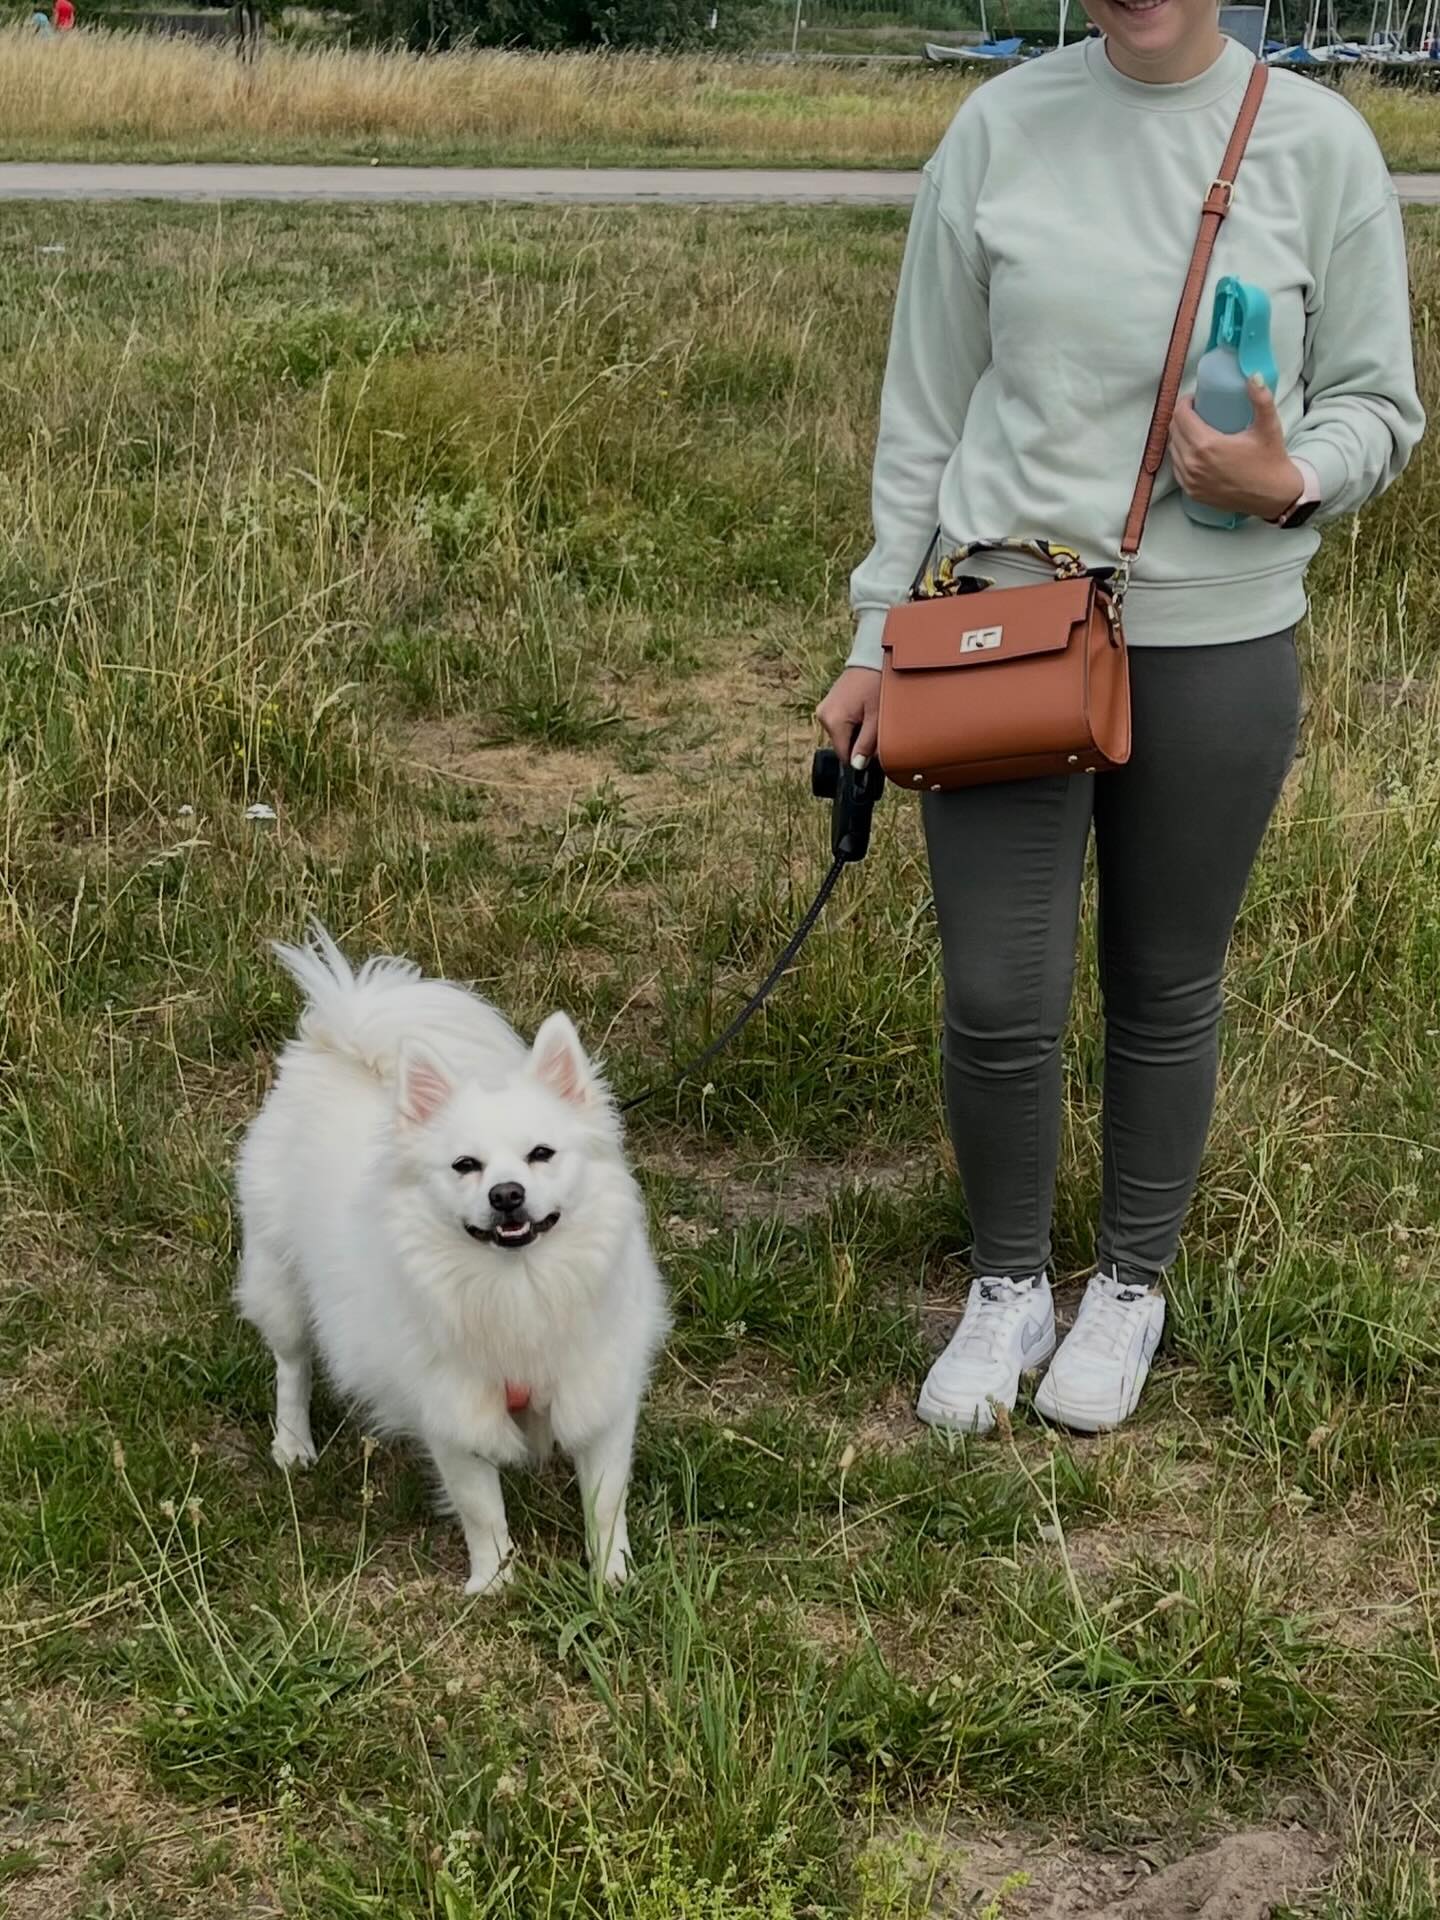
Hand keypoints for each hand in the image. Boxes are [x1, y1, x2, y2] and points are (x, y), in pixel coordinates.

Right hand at [815, 666, 880, 765]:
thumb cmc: (877, 683)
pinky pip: (840, 723)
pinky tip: (864, 708)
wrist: (872, 656)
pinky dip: (853, 721)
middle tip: (876, 724)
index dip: (862, 758)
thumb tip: (857, 765)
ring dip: (857, 731)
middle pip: (843, 745)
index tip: (876, 746)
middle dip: (860, 741)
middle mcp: (823, 716)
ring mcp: (824, 709)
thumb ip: (868, 744)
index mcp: (834, 721)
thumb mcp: (877, 717)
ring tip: (870, 712)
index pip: (845, 756)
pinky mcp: (828, 704)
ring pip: (843, 735)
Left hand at [1169, 378, 1302, 522]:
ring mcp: (1190, 481)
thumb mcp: (1268, 426)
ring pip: (1173, 450)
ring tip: (1194, 428)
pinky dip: (1181, 456)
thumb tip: (1253, 375)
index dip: (1185, 403)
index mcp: (1206, 445)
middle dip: (1181, 417)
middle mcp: (1193, 464)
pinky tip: (1193, 450)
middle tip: (1196, 411)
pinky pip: (1177, 468)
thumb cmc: (1271, 460)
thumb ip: (1261, 399)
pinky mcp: (1192, 492)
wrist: (1273, 497)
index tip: (1194, 399)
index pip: (1181, 416)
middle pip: (1174, 431)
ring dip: (1179, 436)